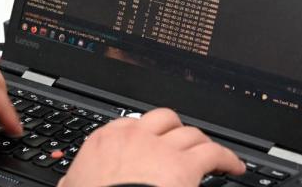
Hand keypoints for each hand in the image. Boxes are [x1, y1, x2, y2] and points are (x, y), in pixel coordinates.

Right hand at [60, 108, 244, 186]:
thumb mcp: (72, 185)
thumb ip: (75, 178)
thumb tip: (67, 182)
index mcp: (106, 140)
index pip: (131, 124)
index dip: (147, 132)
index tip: (153, 139)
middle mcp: (136, 137)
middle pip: (165, 120)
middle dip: (177, 129)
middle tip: (183, 142)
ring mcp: (162, 148)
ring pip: (191, 134)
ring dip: (202, 143)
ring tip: (211, 153)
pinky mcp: (186, 165)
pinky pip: (214, 153)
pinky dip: (228, 158)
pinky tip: (234, 166)